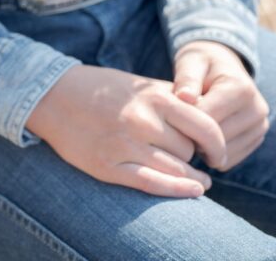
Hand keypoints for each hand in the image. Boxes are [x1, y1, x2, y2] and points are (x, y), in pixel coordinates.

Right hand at [25, 64, 227, 197]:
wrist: (55, 95)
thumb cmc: (104, 89)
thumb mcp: (140, 86)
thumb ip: (172, 98)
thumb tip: (208, 115)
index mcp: (153, 97)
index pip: (205, 126)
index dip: (218, 143)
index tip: (219, 151)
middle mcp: (142, 120)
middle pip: (189, 150)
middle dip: (194, 155)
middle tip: (194, 157)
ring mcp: (124, 145)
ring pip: (174, 169)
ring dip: (190, 177)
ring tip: (200, 180)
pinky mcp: (108, 166)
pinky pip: (151, 184)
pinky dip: (176, 190)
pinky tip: (192, 190)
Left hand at [172, 40, 269, 170]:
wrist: (222, 66)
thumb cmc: (201, 63)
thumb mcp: (191, 62)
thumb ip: (187, 78)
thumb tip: (184, 97)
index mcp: (242, 89)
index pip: (208, 118)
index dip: (184, 119)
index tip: (170, 113)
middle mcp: (257, 110)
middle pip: (217, 140)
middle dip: (193, 134)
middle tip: (177, 122)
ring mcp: (260, 127)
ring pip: (223, 155)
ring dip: (203, 146)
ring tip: (191, 126)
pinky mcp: (256, 140)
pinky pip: (229, 161)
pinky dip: (212, 153)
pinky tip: (202, 135)